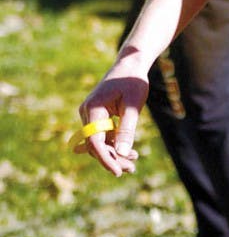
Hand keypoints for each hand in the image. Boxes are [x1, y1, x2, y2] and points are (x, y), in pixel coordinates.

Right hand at [77, 49, 148, 176]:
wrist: (130, 65)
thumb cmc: (132, 82)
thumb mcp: (133, 105)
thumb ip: (127, 128)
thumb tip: (123, 153)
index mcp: (93, 109)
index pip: (94, 141)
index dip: (105, 158)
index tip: (117, 171)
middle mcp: (87, 113)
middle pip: (96, 144)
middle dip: (112, 158)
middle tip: (131, 169)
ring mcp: (90, 115)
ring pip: (99, 142)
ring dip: (114, 154)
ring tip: (132, 165)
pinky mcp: (97, 117)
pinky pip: (103, 136)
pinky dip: (114, 145)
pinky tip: (129, 154)